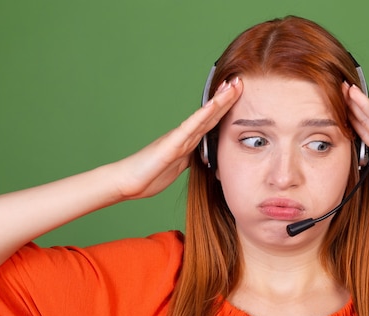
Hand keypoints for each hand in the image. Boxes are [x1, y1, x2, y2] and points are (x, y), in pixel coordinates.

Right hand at [113, 78, 242, 199]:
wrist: (129, 182)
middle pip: (211, 114)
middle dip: (226, 98)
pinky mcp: (172, 145)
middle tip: (239, 81)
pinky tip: (214, 106)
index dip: (225, 108)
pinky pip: (190, 128)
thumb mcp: (179, 166)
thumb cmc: (151, 175)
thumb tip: (205, 156)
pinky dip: (203, 116)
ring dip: (220, 101)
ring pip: (204, 116)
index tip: (237, 93)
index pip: (211, 122)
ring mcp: (179, 138)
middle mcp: (185, 135)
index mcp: (188, 141)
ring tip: (232, 85)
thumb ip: (191, 157)